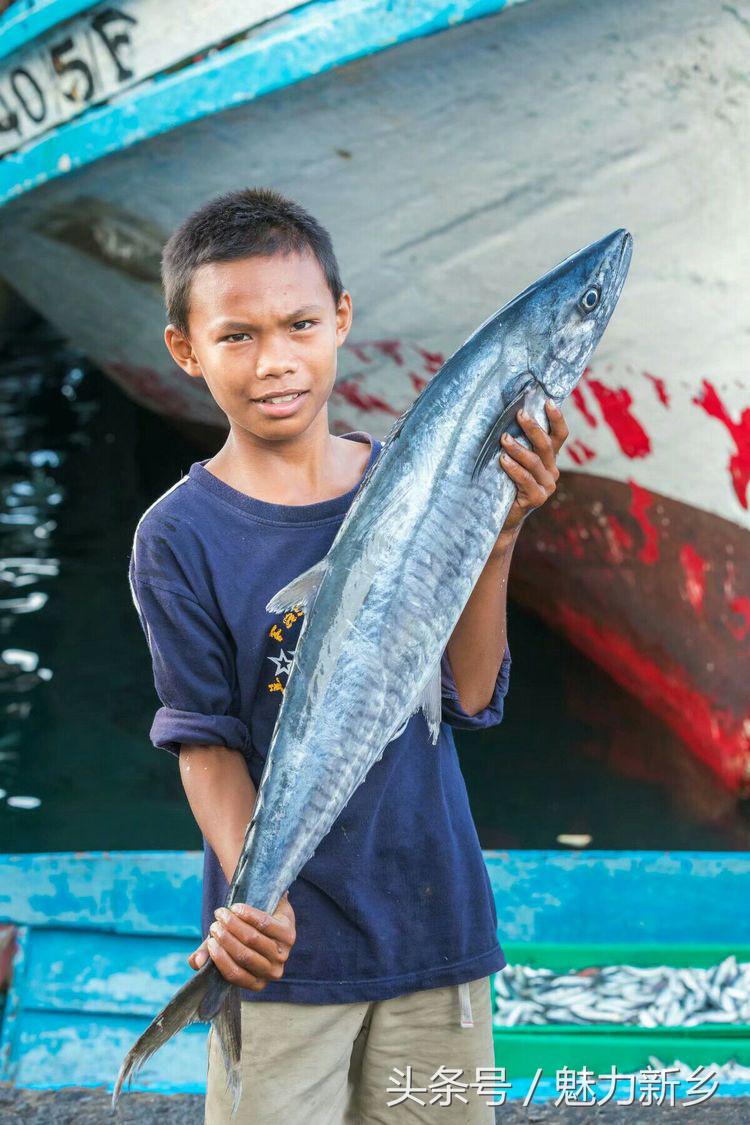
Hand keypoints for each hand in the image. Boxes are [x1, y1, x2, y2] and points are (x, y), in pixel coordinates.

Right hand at [188, 892, 296, 990]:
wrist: (268, 912)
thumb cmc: (243, 935)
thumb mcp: (225, 946)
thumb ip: (208, 955)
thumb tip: (194, 963)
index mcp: (257, 982)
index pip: (235, 975)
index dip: (220, 958)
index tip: (209, 941)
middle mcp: (273, 972)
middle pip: (244, 955)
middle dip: (225, 939)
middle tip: (213, 925)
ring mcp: (283, 953)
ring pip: (253, 939)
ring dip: (233, 925)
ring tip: (221, 914)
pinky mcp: (289, 934)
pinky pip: (264, 924)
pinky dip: (247, 915)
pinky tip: (236, 908)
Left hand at [491, 399, 568, 555]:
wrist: (499, 518)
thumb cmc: (502, 483)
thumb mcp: (512, 460)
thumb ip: (516, 442)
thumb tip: (507, 412)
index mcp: (549, 458)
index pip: (560, 435)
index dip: (557, 418)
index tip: (547, 401)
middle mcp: (552, 471)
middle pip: (547, 444)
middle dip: (533, 427)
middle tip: (519, 415)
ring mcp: (546, 486)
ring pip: (535, 461)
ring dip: (518, 448)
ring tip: (503, 439)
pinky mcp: (537, 498)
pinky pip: (525, 479)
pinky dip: (513, 468)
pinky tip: (502, 460)